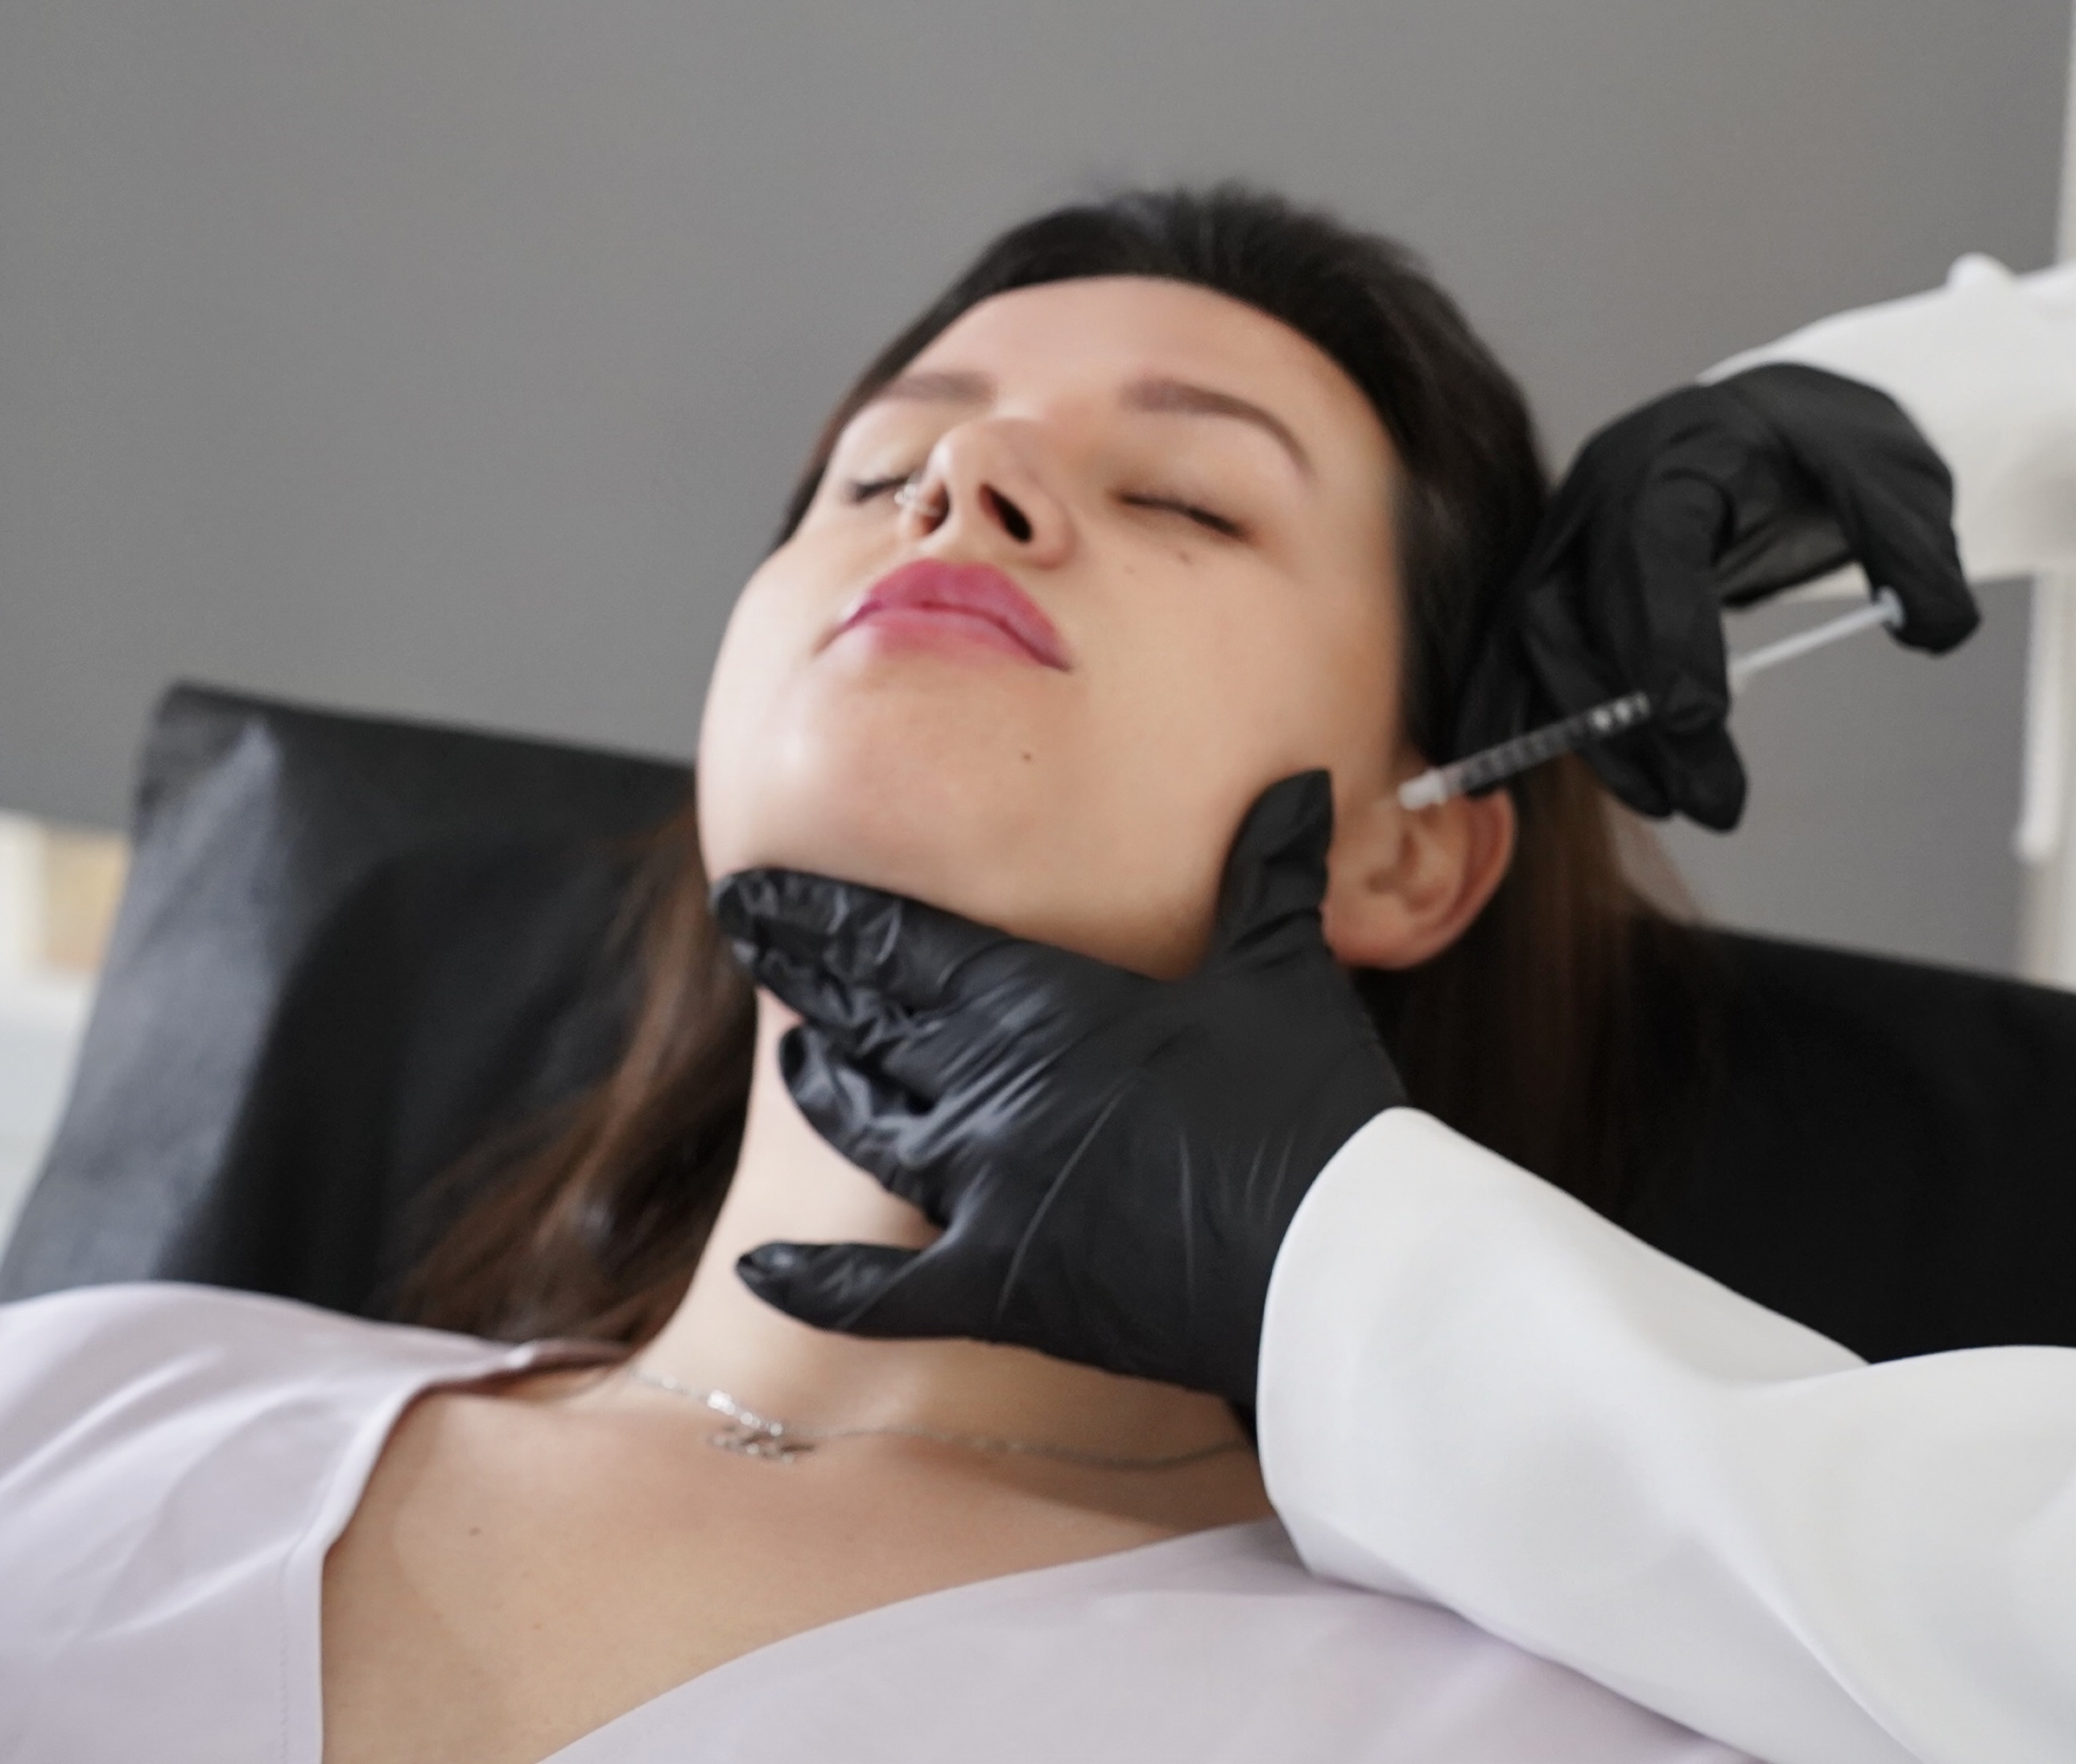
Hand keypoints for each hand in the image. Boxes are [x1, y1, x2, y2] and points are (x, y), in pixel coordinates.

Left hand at [710, 773, 1402, 1408]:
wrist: (1328, 1259)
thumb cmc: (1308, 1104)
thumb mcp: (1283, 970)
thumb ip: (1269, 870)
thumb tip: (1297, 782)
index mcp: (1044, 1007)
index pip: (900, 944)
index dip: (821, 915)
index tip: (756, 891)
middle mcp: (991, 1095)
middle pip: (866, 1025)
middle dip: (804, 978)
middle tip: (747, 939)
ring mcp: (986, 1197)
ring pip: (867, 1132)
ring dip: (824, 1091)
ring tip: (795, 1059)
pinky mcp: (1002, 1287)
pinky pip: (881, 1294)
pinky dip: (814, 1282)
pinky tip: (756, 1267)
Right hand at [1457, 360, 1979, 830]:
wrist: (1794, 421)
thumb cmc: (1841, 450)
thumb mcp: (1902, 487)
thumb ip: (1921, 557)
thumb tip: (1934, 629)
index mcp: (1690, 449)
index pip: (1656, 542)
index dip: (1665, 632)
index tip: (1699, 720)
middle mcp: (1610, 483)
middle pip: (1585, 603)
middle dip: (1636, 714)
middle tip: (1712, 799)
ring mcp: (1578, 527)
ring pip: (1539, 632)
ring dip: (1587, 727)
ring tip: (1668, 798)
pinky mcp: (1567, 570)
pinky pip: (1518, 641)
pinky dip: (1508, 703)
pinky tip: (1498, 768)